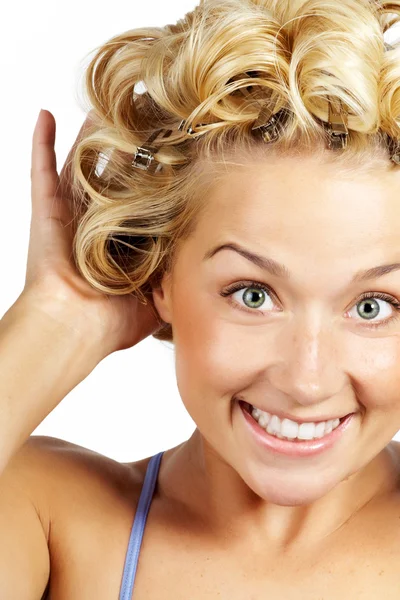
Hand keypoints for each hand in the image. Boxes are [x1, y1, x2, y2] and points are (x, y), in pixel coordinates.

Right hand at [24, 109, 162, 355]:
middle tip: (145, 115)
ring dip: (92, 135)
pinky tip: (47, 115)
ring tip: (106, 105)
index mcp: (121, 238)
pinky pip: (41, 170)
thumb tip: (205, 265)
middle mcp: (96, 221)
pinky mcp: (46, 211)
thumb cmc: (114, 319)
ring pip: (81, 163)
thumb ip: (178, 276)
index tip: (178, 148)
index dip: (157, 174)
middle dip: (128, 145)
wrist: (76, 327)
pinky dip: (41, 143)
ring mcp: (70, 213)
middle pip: (113, 172)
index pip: (142, 196)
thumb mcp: (159, 294)